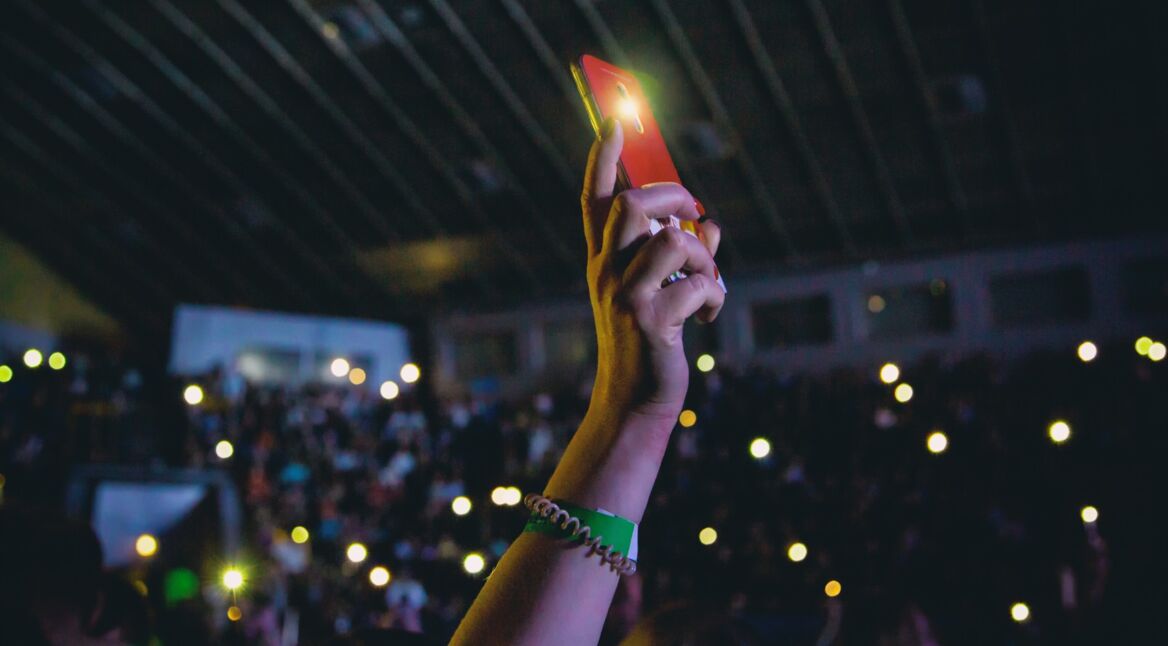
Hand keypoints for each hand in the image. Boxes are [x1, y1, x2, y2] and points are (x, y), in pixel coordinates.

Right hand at [581, 118, 723, 424]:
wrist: (636, 400)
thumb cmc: (649, 341)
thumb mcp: (656, 293)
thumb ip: (681, 254)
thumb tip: (713, 223)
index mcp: (603, 262)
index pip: (595, 201)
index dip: (603, 160)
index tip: (615, 120)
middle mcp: (606, 274)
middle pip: (632, 207)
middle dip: (673, 199)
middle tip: (693, 215)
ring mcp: (624, 297)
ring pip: (672, 241)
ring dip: (704, 256)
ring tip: (707, 283)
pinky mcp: (649, 321)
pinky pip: (697, 285)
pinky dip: (715, 296)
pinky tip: (708, 317)